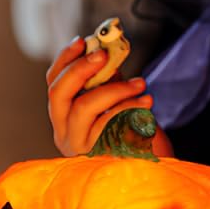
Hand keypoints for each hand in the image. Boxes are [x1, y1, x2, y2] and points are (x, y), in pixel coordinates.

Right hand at [46, 37, 151, 156]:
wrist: (155, 167)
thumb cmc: (133, 132)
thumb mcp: (116, 100)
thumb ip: (106, 79)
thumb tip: (108, 49)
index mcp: (65, 118)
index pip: (54, 84)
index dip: (65, 60)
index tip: (83, 40)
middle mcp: (65, 134)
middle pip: (58, 95)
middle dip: (80, 69)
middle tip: (103, 55)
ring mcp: (80, 148)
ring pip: (83, 108)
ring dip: (113, 89)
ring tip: (140, 83)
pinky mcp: (100, 158)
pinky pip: (108, 125)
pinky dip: (128, 109)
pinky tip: (146, 104)